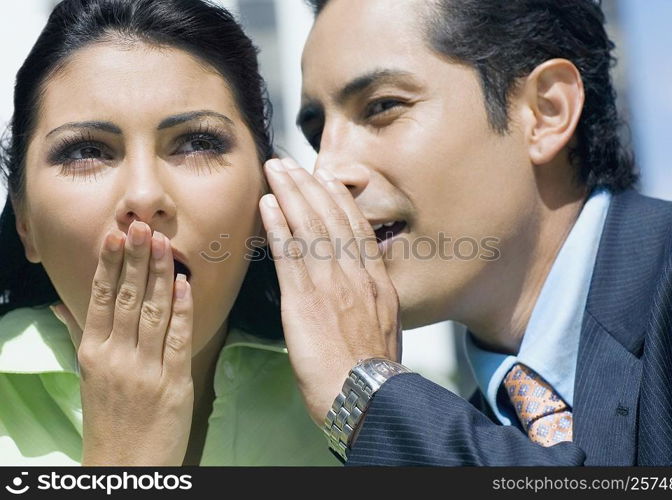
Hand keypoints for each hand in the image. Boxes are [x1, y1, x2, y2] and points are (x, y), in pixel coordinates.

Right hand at [50, 221, 193, 465]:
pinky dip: (182, 309)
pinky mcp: (173, 381)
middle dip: (136, 260)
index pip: (101, 299)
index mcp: (94, 353)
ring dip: (160, 274)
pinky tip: (185, 283)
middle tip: (142, 227)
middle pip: (128, 298)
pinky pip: (179, 338)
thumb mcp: (88, 375)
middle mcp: (116, 356)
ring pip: (154, 311)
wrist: (125, 465)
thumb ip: (80, 335)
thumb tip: (61, 304)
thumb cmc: (108, 417)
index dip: (110, 266)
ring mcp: (145, 368)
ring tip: (164, 243)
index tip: (116, 237)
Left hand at [260, 158, 401, 425]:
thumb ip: (372, 303)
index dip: (339, 200)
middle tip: (291, 162)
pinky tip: (266, 205)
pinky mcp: (304, 300)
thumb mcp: (386, 330)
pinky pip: (289, 254)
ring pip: (310, 228)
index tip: (326, 179)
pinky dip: (277, 226)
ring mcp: (331, 285)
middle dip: (310, 186)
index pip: (357, 230)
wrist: (367, 398)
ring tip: (275, 170)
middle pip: (332, 219)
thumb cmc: (373, 376)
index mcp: (377, 283)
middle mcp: (357, 276)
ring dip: (291, 194)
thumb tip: (361, 293)